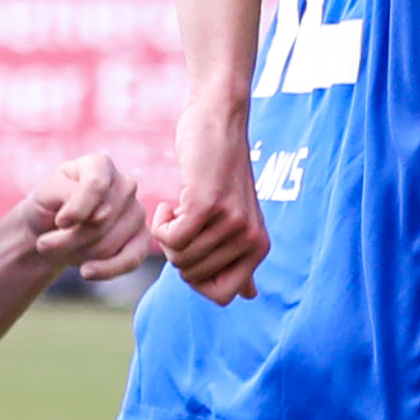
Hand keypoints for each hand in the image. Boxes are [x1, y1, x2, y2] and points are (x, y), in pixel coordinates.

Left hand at [20, 153, 157, 280]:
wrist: (51, 232)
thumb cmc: (48, 208)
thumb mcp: (45, 195)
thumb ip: (68, 195)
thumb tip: (102, 216)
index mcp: (100, 165)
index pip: (96, 185)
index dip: (78, 208)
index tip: (59, 223)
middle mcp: (125, 184)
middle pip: (102, 220)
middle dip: (69, 238)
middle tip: (44, 244)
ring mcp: (137, 212)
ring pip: (110, 243)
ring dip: (78, 254)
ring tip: (60, 250)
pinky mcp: (143, 239)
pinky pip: (131, 260)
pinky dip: (106, 270)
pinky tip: (86, 271)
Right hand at [157, 98, 267, 303]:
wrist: (218, 122)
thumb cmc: (221, 172)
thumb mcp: (237, 219)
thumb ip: (241, 258)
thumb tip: (249, 297)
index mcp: (259, 248)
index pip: (222, 296)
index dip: (196, 279)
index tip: (193, 249)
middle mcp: (250, 240)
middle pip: (193, 278)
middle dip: (177, 254)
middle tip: (184, 221)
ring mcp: (230, 223)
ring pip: (179, 258)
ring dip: (167, 235)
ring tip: (179, 208)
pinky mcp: (207, 205)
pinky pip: (170, 239)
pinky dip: (160, 224)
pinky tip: (170, 202)